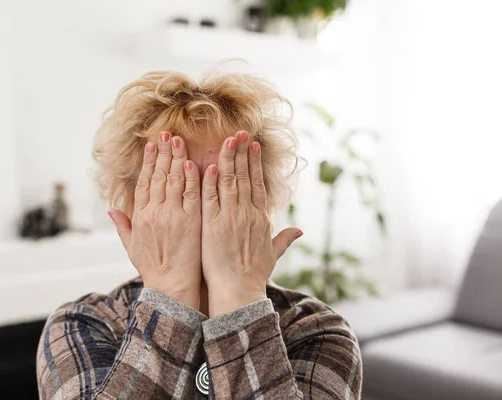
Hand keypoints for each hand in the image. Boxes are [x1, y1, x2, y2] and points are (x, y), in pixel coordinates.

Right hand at [109, 131, 201, 309]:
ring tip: (179, 140)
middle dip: (163, 153)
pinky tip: (193, 163)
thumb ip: (122, 226)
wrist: (170, 287)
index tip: (152, 145)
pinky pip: (193, 195)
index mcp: (141, 216)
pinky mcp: (191, 222)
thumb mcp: (131, 247)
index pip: (145, 182)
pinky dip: (193, 178)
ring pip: (175, 181)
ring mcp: (174, 216)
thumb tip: (110, 210)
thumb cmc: (153, 269)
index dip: (148, 162)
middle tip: (167, 133)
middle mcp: (155, 213)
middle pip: (159, 176)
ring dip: (177, 158)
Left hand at [201, 131, 301, 316]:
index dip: (255, 162)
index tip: (252, 144)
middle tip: (239, 131)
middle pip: (245, 176)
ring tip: (226, 140)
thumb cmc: (254, 274)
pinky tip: (211, 165)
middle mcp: (247, 214)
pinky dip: (210, 181)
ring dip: (227, 159)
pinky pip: (210, 198)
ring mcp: (229, 218)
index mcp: (261, 218)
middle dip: (241, 152)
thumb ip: (285, 239)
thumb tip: (300, 231)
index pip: (258, 183)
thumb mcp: (273, 254)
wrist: (238, 291)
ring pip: (229, 182)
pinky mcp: (212, 225)